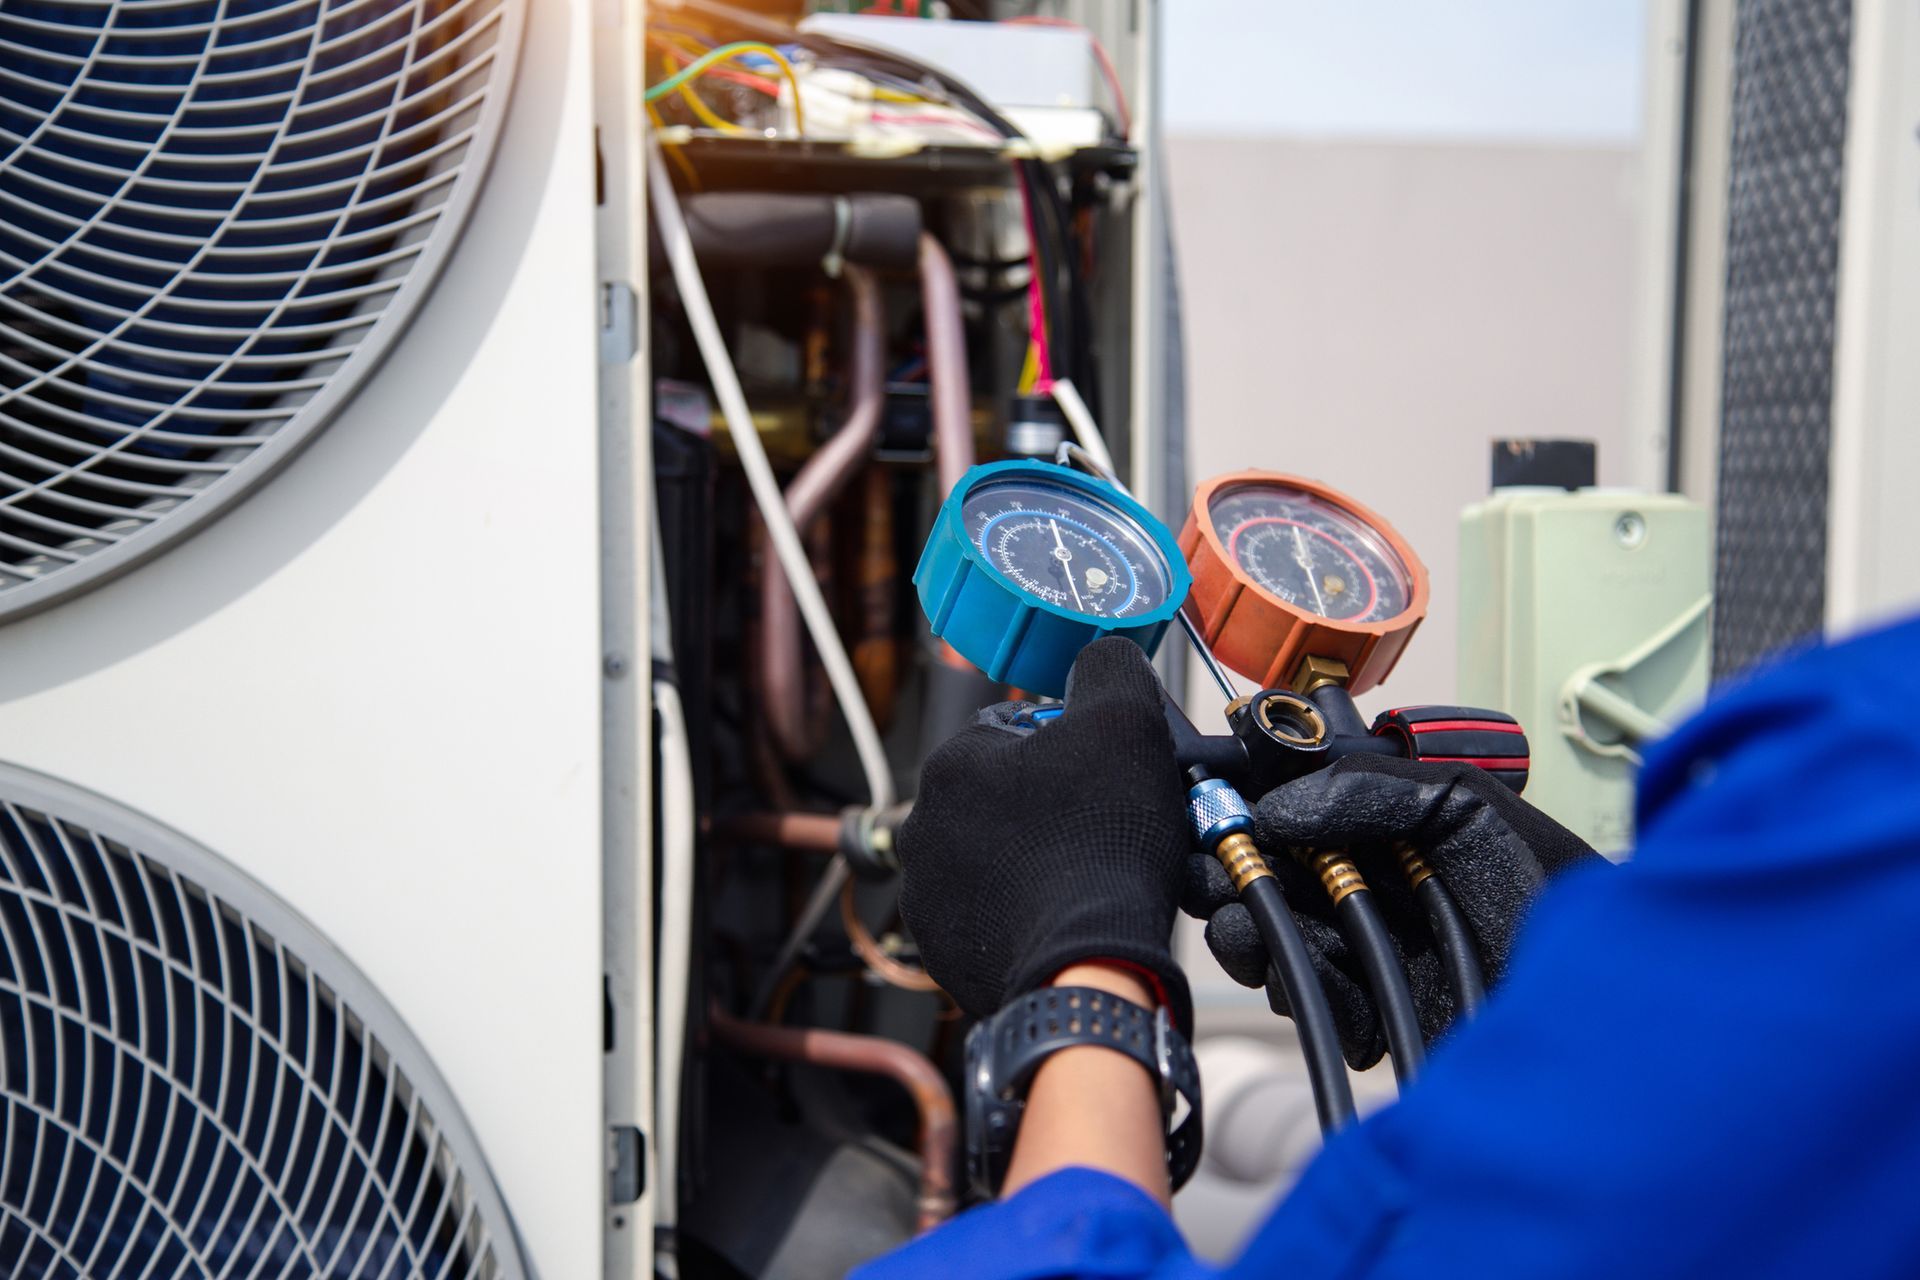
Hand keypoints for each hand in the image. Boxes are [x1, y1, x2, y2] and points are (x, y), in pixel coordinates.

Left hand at [898, 638, 1192, 1030]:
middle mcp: (922, 826)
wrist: (1086, 964)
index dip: (1074, 751)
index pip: (1016, 734)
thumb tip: (1103, 654)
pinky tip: (1062, 917)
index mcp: (951, 764)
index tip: (1107, 779)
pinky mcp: (943, 951)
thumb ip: (1109, 667)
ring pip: (993, 858)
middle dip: (1050, 808)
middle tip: (1104, 830)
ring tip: (1086, 877)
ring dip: (1033, 861)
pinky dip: (1021, 914)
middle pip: (1003, 799)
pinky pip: (988, 915)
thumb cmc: (1101, 842)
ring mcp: (927, 895)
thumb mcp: (1125, 720)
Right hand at [1182, 754, 1601, 1066]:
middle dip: (1238, 878)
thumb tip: (1280, 807)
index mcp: (1393, 833)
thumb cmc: (1556, 892)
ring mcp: (1378, 956)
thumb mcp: (1469, 808)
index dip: (1250, 811)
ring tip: (1250, 933)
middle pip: (1279, 881)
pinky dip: (1314, 996)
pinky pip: (1323, 1007)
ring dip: (1261, 939)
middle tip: (1210, 877)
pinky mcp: (1385, 1019)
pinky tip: (1322, 986)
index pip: (1301, 814)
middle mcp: (1379, 891)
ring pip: (1287, 945)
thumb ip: (1375, 789)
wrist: (1612, 1002)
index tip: (1212, 810)